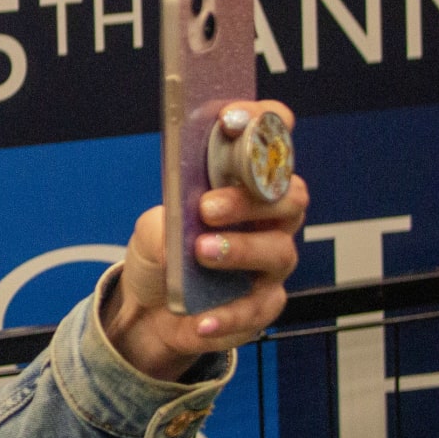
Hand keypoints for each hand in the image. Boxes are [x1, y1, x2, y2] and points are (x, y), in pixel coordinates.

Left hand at [103, 101, 308, 381]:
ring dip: (239, 249)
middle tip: (207, 207)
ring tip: (201, 252)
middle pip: (289, 197)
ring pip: (278, 250)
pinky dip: (228, 313)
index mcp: (245, 183)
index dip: (263, 122)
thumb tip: (183, 219)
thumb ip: (168, 217)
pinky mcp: (262, 304)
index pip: (272, 138)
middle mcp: (268, 218)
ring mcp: (269, 262)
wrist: (149, 309)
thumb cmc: (163, 251)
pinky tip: (200, 318)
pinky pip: (258, 308)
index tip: (231, 120)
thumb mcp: (153, 226)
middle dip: (249, 199)